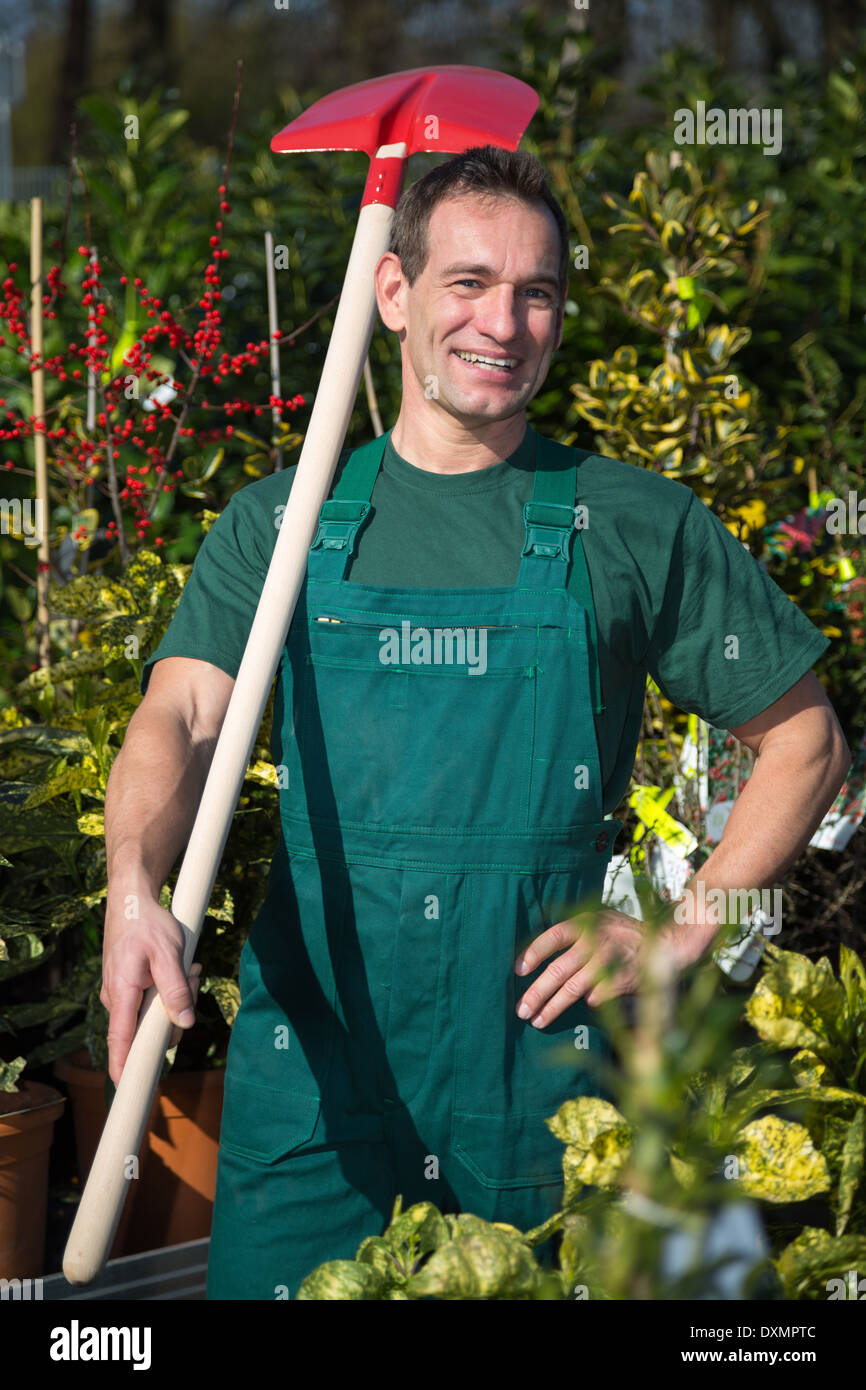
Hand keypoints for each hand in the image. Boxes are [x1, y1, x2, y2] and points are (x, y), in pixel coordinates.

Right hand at [101, 887, 201, 1084]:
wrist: (132, 898)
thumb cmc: (148, 924)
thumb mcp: (168, 953)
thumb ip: (176, 990)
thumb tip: (185, 1023)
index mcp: (121, 992)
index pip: (120, 1040)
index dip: (124, 1066)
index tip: (128, 1088)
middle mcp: (116, 998)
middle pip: (147, 1028)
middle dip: (176, 1014)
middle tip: (194, 978)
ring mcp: (121, 993)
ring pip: (152, 1013)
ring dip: (176, 997)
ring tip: (190, 968)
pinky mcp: (128, 987)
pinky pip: (150, 1001)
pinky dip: (170, 989)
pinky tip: (183, 968)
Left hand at [514, 908, 651, 1027]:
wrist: (665, 943)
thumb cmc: (623, 933)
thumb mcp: (599, 920)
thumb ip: (575, 934)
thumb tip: (539, 956)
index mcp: (586, 923)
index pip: (552, 936)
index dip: (533, 952)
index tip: (518, 971)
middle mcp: (596, 940)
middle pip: (558, 969)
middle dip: (536, 992)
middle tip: (521, 1010)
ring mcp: (610, 960)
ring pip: (573, 988)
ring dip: (553, 1007)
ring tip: (538, 1020)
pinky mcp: (624, 979)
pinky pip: (598, 996)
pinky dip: (590, 1002)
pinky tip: (584, 1007)